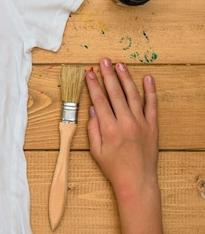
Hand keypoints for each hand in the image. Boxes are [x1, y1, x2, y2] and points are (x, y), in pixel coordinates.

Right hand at [85, 58, 161, 233]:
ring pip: (133, 95)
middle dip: (108, 75)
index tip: (88, 73)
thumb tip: (92, 109)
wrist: (137, 181)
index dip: (93, 85)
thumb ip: (93, 128)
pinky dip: (150, 91)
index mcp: (110, 128)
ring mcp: (141, 123)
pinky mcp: (153, 126)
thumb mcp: (96, 150)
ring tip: (120, 65)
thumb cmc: (114, 168)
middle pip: (115, 93)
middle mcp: (126, 122)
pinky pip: (152, 105)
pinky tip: (147, 79)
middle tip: (104, 61)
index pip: (99, 100)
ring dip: (126, 78)